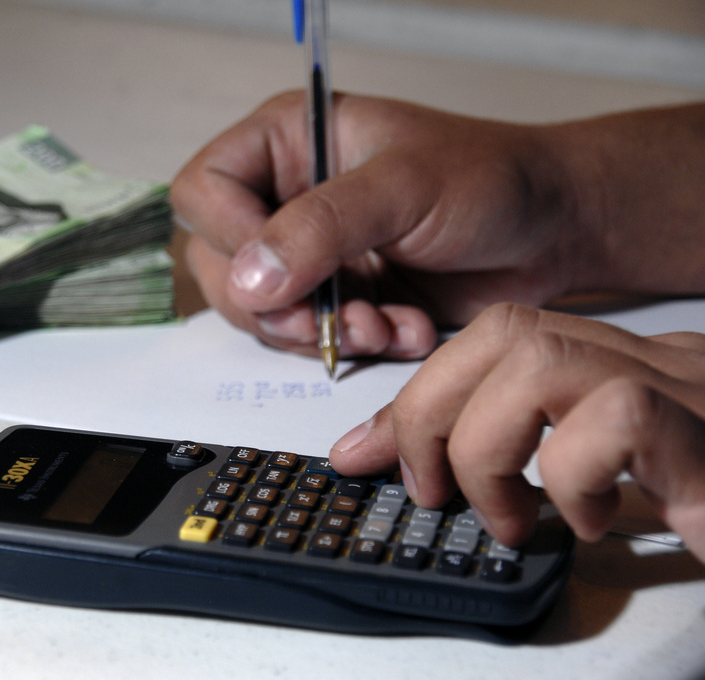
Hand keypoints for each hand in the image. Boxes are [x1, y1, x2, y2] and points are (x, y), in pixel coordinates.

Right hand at [171, 93, 704, 361]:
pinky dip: (351, 345)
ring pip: (260, 311)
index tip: (278, 274)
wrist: (553, 231)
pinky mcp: (337, 297)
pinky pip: (309, 337)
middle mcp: (286, 196)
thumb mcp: (404, 187)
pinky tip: (403, 331)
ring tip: (383, 326)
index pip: (204, 190)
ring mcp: (309, 252)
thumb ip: (321, 227)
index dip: (229, 238)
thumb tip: (248, 282)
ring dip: (319, 332)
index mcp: (288, 142)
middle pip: (219, 262)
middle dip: (276, 305)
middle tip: (327, 322)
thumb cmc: (490, 180)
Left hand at [329, 303, 704, 563]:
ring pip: (540, 362)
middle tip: (432, 491)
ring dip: (490, 447)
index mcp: (616, 366)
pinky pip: (618, 417)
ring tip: (507, 514)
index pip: (492, 338)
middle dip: (431, 413)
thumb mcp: (599, 484)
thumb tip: (421, 466)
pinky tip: (588, 521)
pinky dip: (575, 476)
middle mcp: (651, 363)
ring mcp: (689, 392)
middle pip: (502, 333)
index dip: (416, 391)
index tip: (366, 451)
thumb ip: (518, 459)